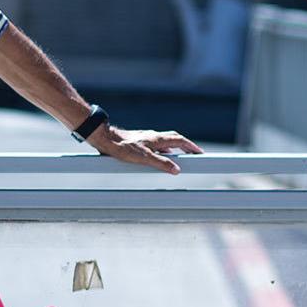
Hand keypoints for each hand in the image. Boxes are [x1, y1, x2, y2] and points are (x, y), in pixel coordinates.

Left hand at [86, 124, 202, 174]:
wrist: (106, 140)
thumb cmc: (123, 148)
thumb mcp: (145, 158)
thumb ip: (161, 163)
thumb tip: (177, 169)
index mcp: (157, 138)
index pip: (180, 140)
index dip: (191, 146)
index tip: (200, 153)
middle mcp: (153, 136)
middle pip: (174, 139)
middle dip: (185, 146)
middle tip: (193, 154)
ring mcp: (145, 138)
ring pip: (164, 142)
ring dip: (174, 149)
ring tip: (179, 158)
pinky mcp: (138, 142)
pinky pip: (155, 146)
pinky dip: (162, 151)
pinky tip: (158, 158)